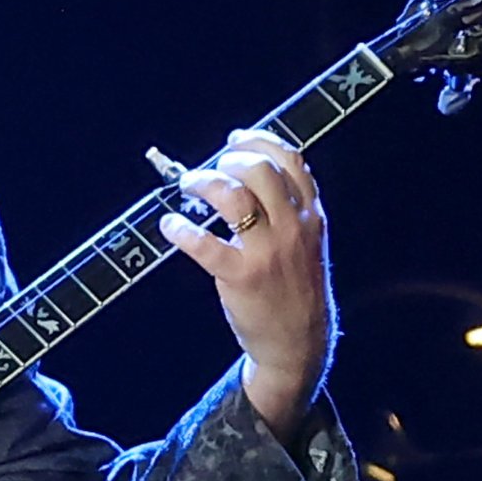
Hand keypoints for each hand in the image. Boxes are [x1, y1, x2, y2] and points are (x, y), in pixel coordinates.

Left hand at [158, 127, 333, 431]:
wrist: (299, 341)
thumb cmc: (295, 287)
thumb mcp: (308, 241)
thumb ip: (289, 207)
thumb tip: (250, 170)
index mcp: (311, 214)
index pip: (290, 160)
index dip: (259, 140)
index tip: (235, 139)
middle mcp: (293, 227)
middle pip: (260, 170)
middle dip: (227, 160)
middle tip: (209, 171)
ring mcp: (268, 252)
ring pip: (234, 197)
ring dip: (203, 183)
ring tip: (187, 188)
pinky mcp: (241, 276)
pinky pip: (205, 244)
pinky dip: (181, 230)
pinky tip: (171, 227)